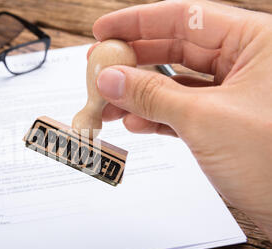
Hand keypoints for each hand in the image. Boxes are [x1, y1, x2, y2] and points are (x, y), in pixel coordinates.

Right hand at [92, 0, 271, 237]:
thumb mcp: (204, 119)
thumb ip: (152, 95)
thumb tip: (111, 78)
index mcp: (258, 42)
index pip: (187, 17)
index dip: (139, 22)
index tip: (105, 30)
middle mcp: (249, 63)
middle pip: (178, 49)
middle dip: (135, 61)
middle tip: (100, 66)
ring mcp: (237, 95)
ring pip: (177, 83)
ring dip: (140, 94)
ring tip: (109, 102)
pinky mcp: (228, 123)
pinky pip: (184, 110)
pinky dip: (157, 116)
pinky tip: (134, 121)